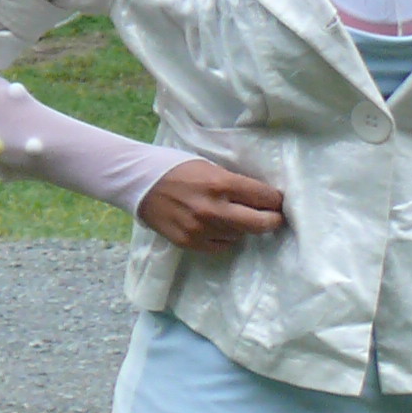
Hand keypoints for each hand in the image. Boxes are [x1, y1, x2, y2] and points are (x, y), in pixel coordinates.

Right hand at [135, 159, 285, 253]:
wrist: (136, 182)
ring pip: (242, 235)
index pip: (266, 197)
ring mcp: (201, 229)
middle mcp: (213, 209)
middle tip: (272, 216)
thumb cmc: (176, 168)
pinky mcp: (190, 242)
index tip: (275, 201)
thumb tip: (263, 199)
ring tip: (232, 215)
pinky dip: (224, 236)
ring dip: (243, 227)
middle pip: (262, 224)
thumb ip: (235, 183)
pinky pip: (222, 245)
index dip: (275, 199)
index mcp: (220, 184)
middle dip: (272, 219)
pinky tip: (215, 225)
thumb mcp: (209, 167)